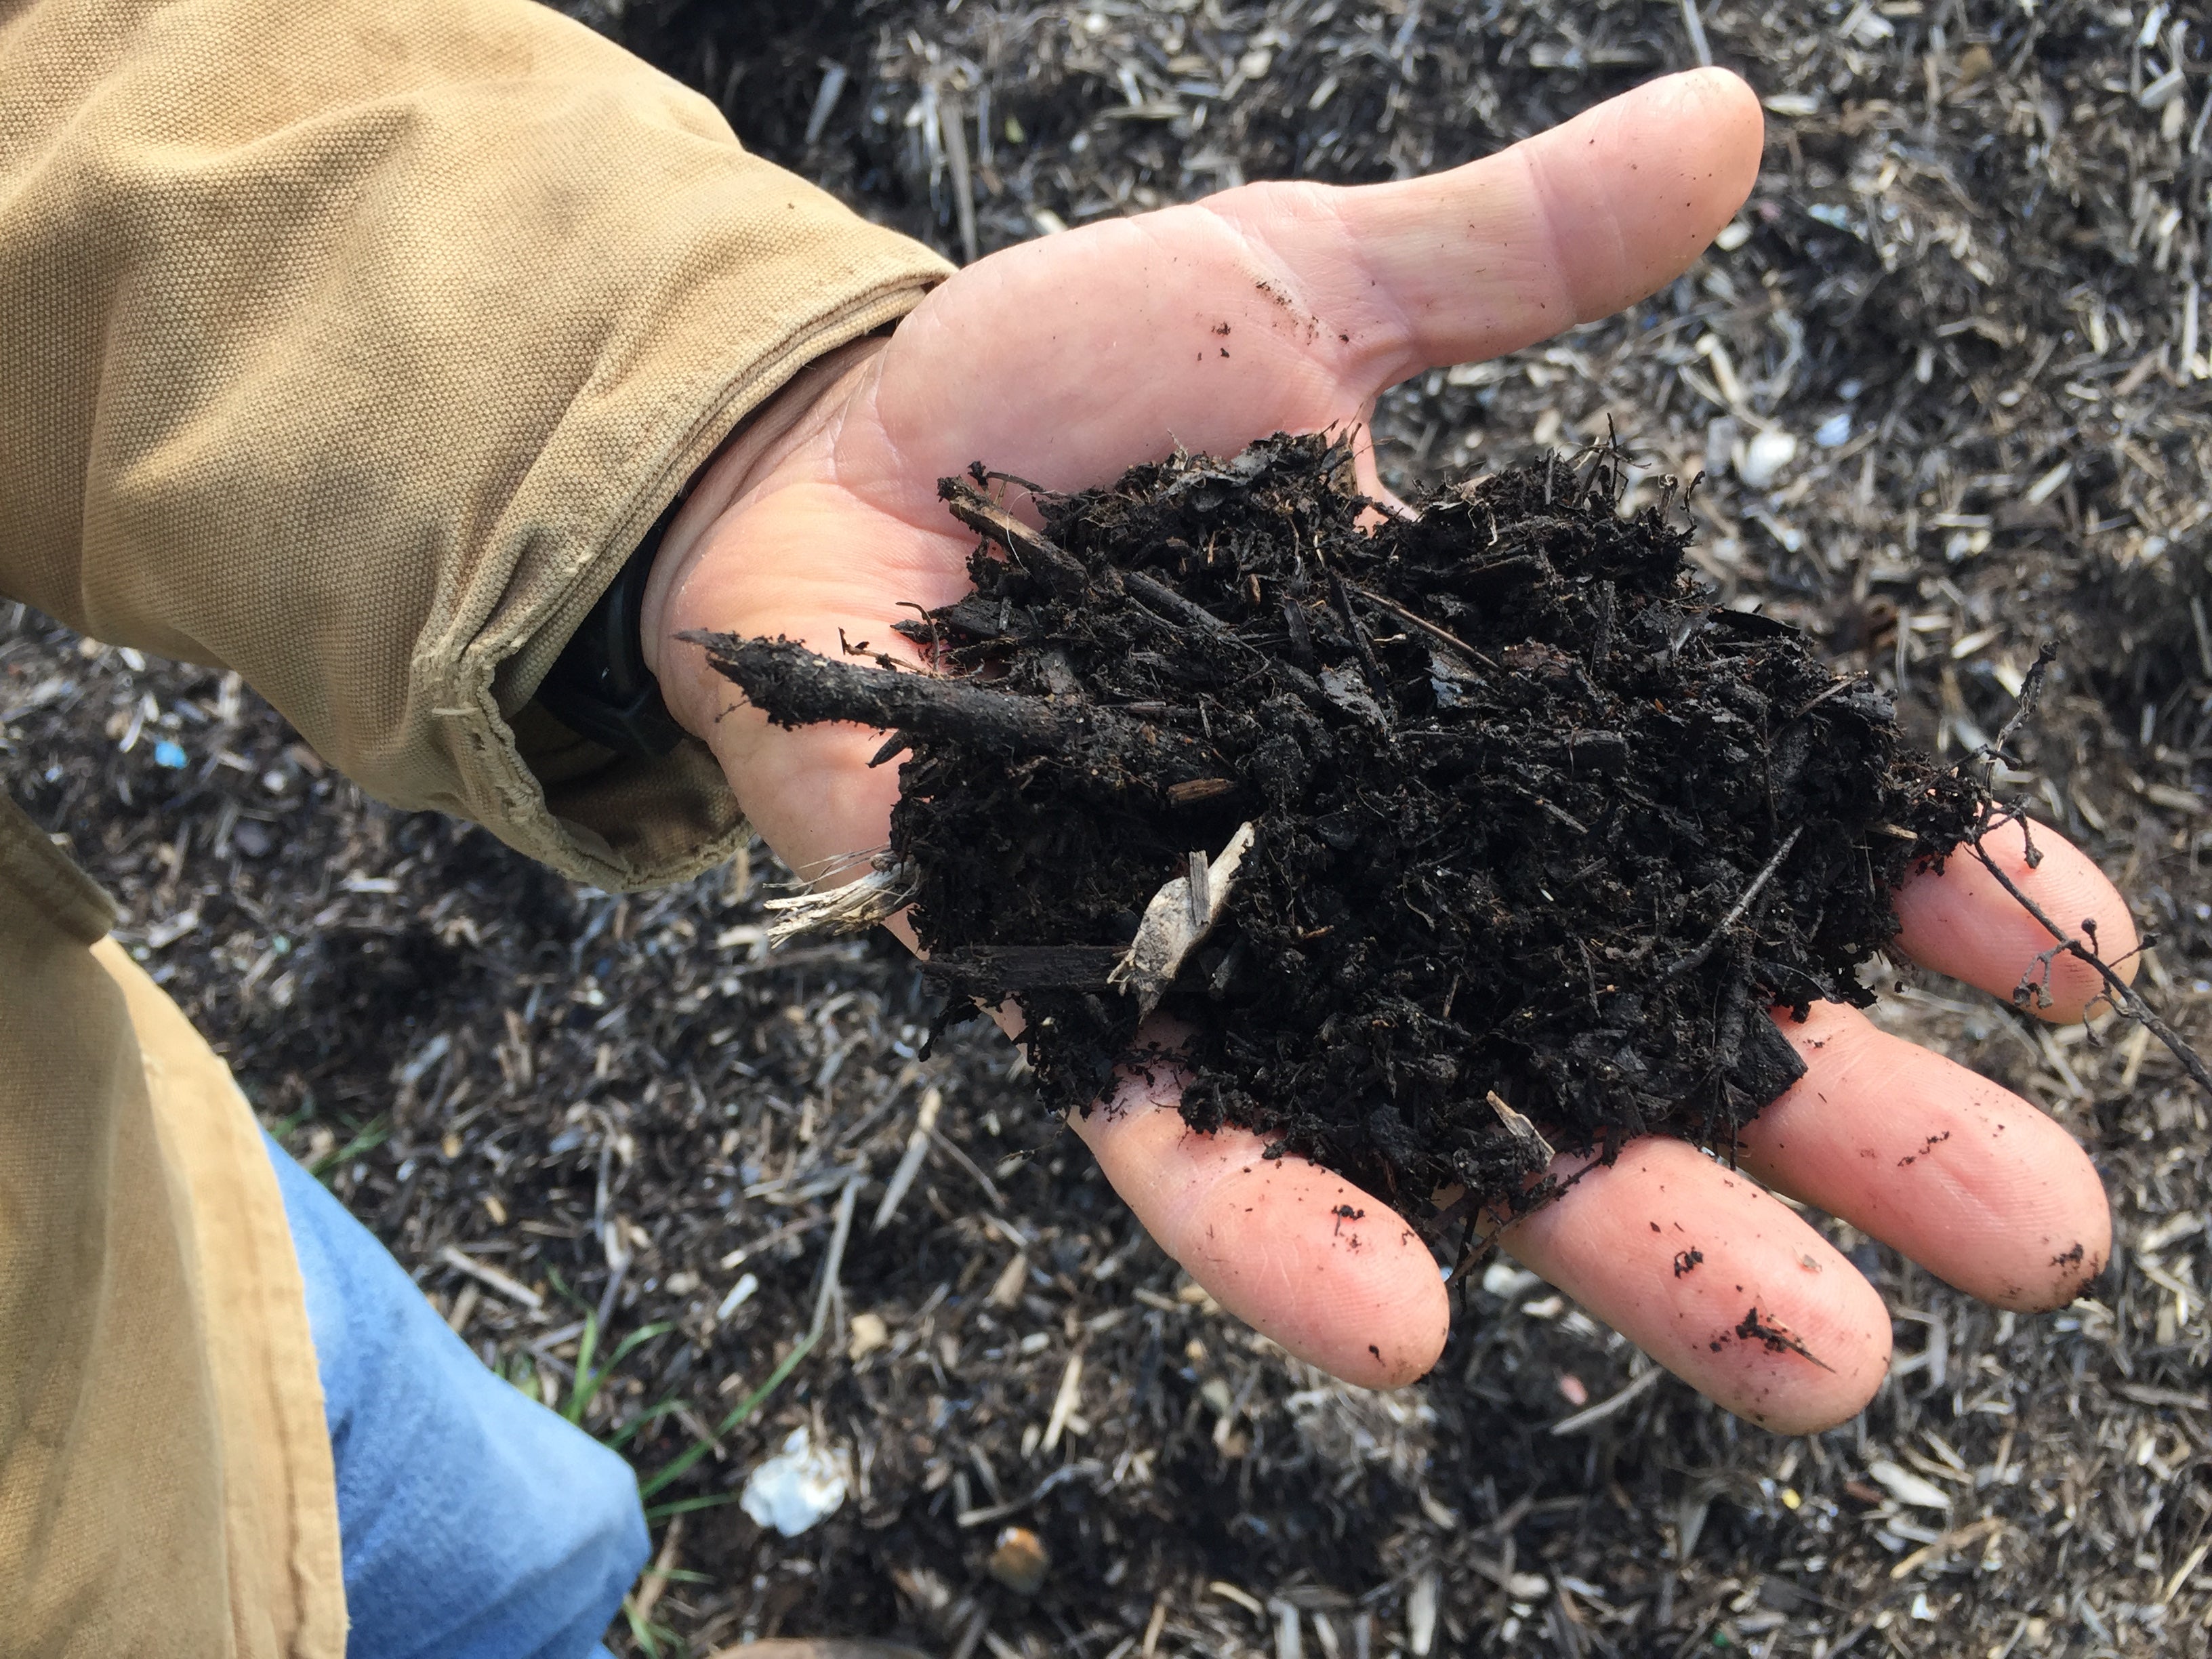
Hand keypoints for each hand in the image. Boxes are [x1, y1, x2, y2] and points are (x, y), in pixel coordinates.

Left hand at [639, 68, 2125, 1428]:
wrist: (833, 467)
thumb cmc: (1064, 389)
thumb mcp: (1302, 295)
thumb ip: (1504, 254)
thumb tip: (1728, 123)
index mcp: (1492, 716)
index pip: (1738, 813)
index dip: (1913, 879)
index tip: (2073, 957)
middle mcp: (1405, 868)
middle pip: (1653, 1017)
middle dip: (1848, 1131)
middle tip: (2042, 1240)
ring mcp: (1253, 952)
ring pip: (1470, 1127)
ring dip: (1636, 1246)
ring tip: (1817, 1364)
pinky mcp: (1080, 1000)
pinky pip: (1189, 1146)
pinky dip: (1284, 1233)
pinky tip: (1410, 1327)